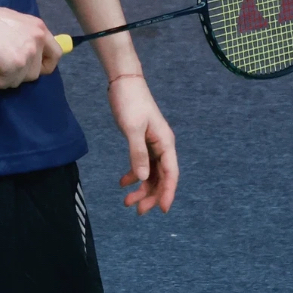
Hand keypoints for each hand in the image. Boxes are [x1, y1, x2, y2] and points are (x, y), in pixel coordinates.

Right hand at [0, 4, 61, 88]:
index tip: (32, 68)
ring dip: (6, 79)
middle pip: (36, 72)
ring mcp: (27, 54)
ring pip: (21, 80)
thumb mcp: (15, 22)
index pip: (55, 54)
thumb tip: (21, 50)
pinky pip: (6, 83)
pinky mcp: (14, 66)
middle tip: (5, 69)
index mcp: (40, 29)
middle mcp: (38, 41)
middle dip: (20, 74)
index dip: (45, 65)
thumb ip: (24, 35)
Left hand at [108, 75, 177, 213]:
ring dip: (141, 188)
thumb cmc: (130, 102)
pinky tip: (122, 182)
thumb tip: (143, 178)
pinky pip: (142, 164)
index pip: (170, 174)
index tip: (162, 210)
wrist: (124, 82)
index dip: (167, 193)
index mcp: (165, 143)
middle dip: (151, 195)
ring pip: (151, 173)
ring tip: (127, 202)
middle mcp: (163, 146)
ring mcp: (153, 144)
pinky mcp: (143, 142)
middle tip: (137, 211)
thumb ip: (137, 154)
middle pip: (161, 177)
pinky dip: (134, 174)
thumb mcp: (132, 129)